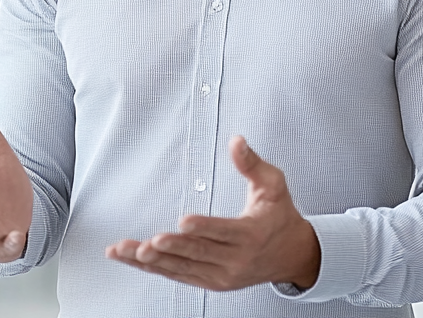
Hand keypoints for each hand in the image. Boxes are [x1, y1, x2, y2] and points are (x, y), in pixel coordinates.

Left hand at [105, 136, 320, 290]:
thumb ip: (252, 164)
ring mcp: (222, 275)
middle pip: (199, 253)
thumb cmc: (280, 217)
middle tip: (150, 242)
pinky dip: (156, 269)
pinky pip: (179, 276)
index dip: (203, 227)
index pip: (223, 231)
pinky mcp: (211, 282)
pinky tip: (135, 260)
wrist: (292, 255)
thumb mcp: (274, 186)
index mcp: (251, 234)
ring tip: (130, 251)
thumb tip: (236, 141)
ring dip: (154, 261)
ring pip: (183, 268)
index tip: (183, 222)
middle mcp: (236, 260)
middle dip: (172, 248)